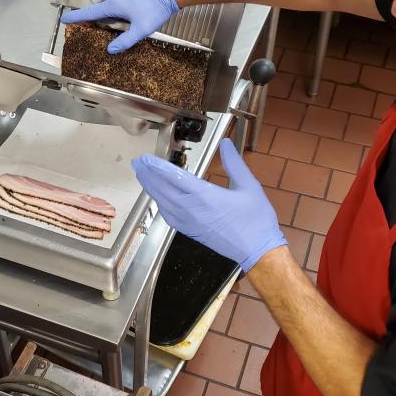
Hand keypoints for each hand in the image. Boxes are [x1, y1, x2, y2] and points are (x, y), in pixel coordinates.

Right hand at [60, 0, 179, 53]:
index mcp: (114, 4)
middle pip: (106, 4)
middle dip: (113, 10)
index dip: (76, 17)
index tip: (65, 18)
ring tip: (136, 2)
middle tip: (129, 14)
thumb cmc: (156, 9)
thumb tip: (110, 50)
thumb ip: (125, 41)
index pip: (90, 12)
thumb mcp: (141, 29)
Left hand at [132, 139, 286, 271]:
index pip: (174, 177)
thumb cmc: (256, 220)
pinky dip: (160, 205)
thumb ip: (235, 163)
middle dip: (148, 175)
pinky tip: (158, 200)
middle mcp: (192, 209)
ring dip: (151, 189)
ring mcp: (189, 222)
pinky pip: (169, 216)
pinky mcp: (190, 232)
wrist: (258, 251)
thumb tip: (226, 144)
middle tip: (137, 164)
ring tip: (143, 177)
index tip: (146, 158)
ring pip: (163, 203)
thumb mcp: (249, 186)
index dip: (157, 166)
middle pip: (162, 189)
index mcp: (204, 196)